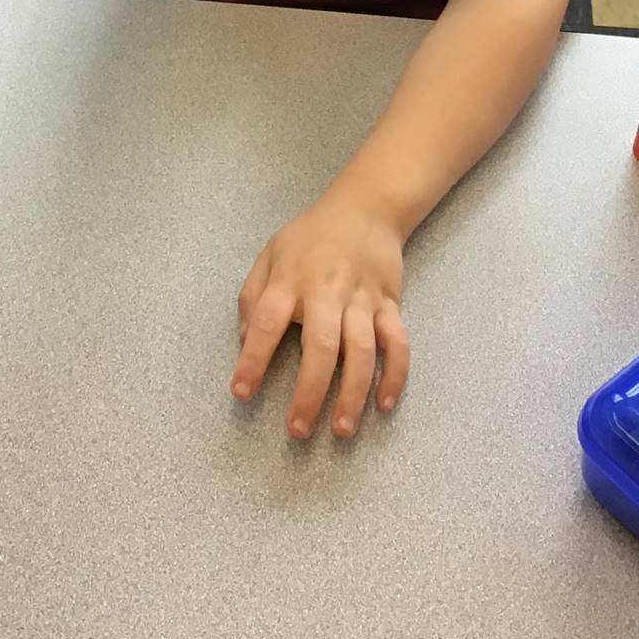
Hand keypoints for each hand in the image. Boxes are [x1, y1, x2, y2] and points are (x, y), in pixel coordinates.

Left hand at [231, 192, 409, 439]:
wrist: (365, 209)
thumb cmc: (309, 238)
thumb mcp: (270, 254)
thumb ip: (252, 297)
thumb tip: (246, 341)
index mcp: (291, 279)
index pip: (268, 321)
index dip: (253, 358)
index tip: (241, 392)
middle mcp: (328, 290)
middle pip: (321, 345)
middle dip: (309, 391)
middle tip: (298, 430)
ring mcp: (363, 299)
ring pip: (362, 351)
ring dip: (353, 393)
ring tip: (341, 429)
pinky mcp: (391, 304)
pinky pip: (398, 343)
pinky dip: (395, 375)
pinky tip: (384, 404)